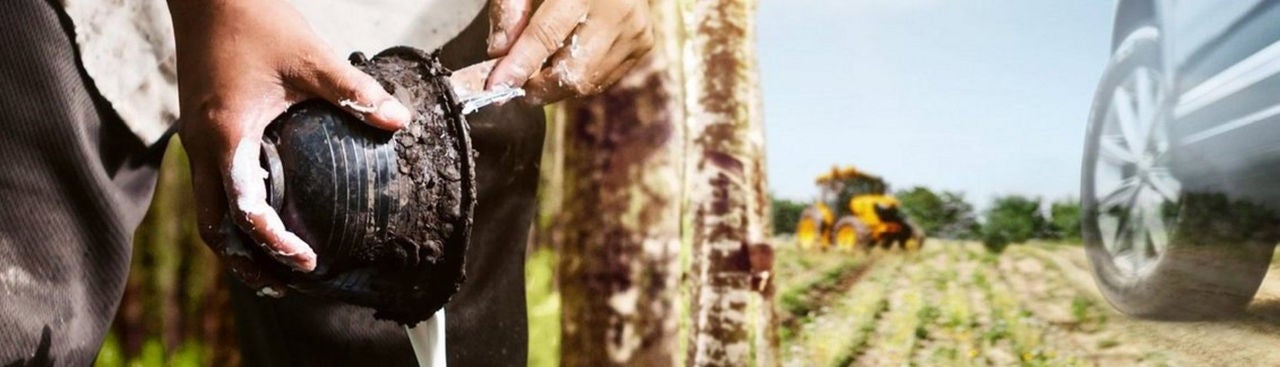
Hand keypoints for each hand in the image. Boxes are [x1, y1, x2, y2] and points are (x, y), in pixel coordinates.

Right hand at [167, 0, 410, 294]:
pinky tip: (266, 211)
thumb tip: (400, 121)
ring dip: (236, 242)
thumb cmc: (256, 21)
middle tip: (285, 284)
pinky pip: (211, 184)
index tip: (306, 262)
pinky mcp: (201, 129)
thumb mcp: (312, 57)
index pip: (244, 211)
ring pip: (207, 209)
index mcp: (227, 137)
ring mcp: (196, 139)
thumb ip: (355, 93)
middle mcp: (202, 147)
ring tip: (272, 265)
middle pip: (213, 226)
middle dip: (246, 261)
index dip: (274, 244)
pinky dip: (234, 211)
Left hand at [476, 0, 653, 104]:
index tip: (495, 87)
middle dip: (538, 88)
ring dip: (556, 86)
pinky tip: (567, 60)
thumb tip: (499, 53)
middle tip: (515, 86)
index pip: (546, 36)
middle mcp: (617, 12)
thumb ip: (511, 7)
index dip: (519, 65)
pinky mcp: (644, 43)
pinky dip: (579, 78)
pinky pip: (604, 79)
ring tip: (539, 71)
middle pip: (572, 72)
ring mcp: (634, 31)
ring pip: (588, 83)